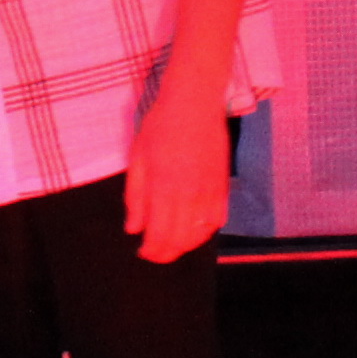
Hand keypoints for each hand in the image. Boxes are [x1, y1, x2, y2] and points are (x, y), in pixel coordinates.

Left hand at [122, 93, 229, 262]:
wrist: (194, 104)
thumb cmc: (159, 127)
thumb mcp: (138, 159)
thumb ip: (135, 197)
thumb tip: (133, 229)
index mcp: (164, 189)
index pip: (160, 236)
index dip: (152, 251)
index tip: (142, 252)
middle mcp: (190, 196)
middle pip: (181, 241)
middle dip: (167, 253)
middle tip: (155, 252)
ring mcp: (210, 192)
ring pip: (201, 234)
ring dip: (186, 245)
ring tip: (172, 242)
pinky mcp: (223, 186)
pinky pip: (218, 220)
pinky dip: (205, 231)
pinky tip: (194, 229)